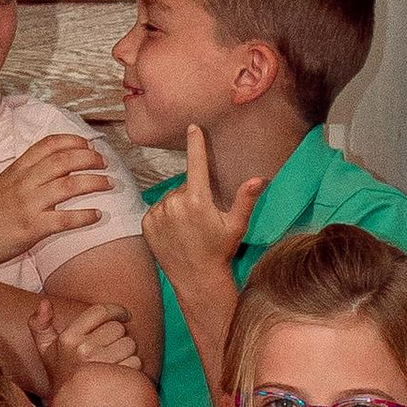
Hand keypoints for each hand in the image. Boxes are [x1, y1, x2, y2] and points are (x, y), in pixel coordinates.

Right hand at [0, 135, 112, 269]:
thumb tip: (56, 166)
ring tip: (109, 183)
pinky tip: (97, 215)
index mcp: (18, 169)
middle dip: (90, 158)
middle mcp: (24, 182)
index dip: (73, 140)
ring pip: (70, 185)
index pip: (49, 144)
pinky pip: (66, 219)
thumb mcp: (4, 183)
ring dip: (95, 182)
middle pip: (64, 160)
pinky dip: (86, 215)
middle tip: (105, 163)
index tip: (88, 144)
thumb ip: (27, 173)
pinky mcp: (32, 228)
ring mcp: (28, 204)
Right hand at [30, 292, 143, 384]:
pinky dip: (133, 367)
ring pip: (130, 344)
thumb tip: (44, 303)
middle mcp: (82, 350)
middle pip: (118, 328)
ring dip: (127, 351)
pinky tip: (120, 375)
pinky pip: (136, 362)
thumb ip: (39, 324)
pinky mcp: (116, 379)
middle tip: (111, 348)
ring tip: (115, 362)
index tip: (124, 315)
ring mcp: (99, 365)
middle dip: (119, 337)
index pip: (101, 311)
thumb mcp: (45, 350)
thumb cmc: (62, 375)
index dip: (117, 310)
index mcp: (68, 338)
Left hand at [143, 147, 266, 301]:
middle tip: (203, 219)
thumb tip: (259, 179)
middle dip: (194, 195)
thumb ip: (245, 199)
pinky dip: (165, 216)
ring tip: (189, 229)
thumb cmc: (220, 251)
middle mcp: (174, 204)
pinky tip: (175, 232)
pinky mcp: (147, 224)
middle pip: (185, 186)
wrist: (196, 279)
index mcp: (197, 200)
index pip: (196, 164)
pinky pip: (157, 210)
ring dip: (179, 206)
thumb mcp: (236, 225)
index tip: (193, 128)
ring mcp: (158, 214)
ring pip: (171, 198)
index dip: (196, 143)